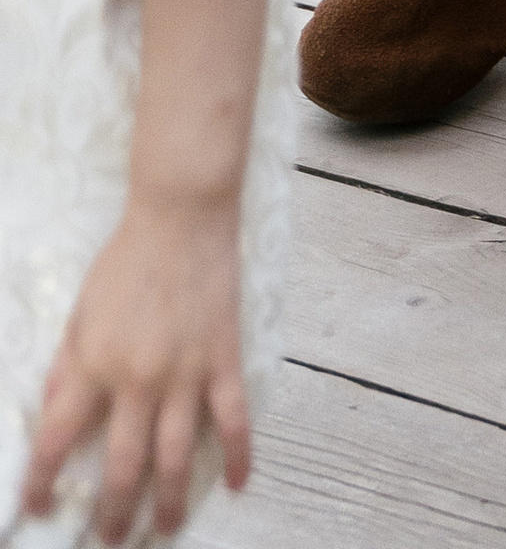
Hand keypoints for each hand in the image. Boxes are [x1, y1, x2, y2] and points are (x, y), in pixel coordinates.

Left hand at [20, 185, 252, 541]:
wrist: (181, 214)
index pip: (56, 442)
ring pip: (177, 457)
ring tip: (166, 530)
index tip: (39, 507)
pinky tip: (239, 483)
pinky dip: (239, 454)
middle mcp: (137, 380)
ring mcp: (185, 373)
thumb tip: (51, 417)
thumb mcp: (79, 313)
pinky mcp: (222, 358)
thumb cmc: (125, 260)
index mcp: (93, 367)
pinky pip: (234, 417)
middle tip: (111, 539)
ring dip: (171, 502)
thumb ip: (65, 368)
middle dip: (114, 514)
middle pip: (123, 468)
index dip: (41, 483)